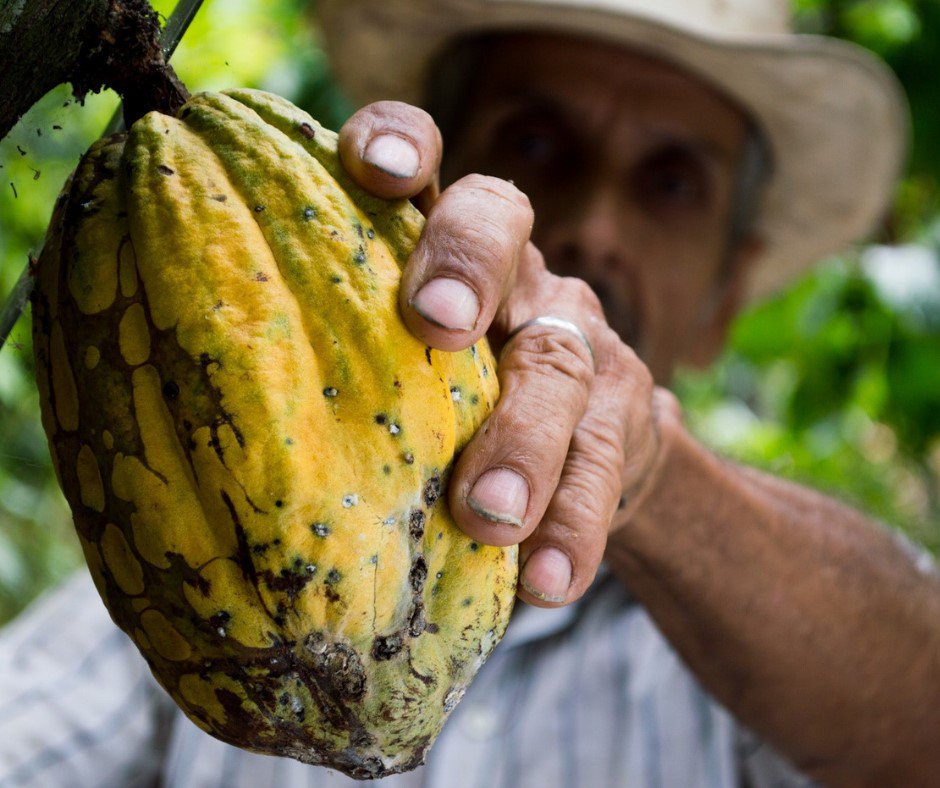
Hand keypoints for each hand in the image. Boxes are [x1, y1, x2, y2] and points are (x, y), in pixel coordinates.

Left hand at [339, 102, 674, 605]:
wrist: (589, 453)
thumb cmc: (451, 409)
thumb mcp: (399, 372)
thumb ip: (341, 367)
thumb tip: (204, 433)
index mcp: (442, 248)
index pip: (427, 165)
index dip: (403, 142)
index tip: (372, 167)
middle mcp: (515, 274)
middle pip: (501, 226)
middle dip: (467, 265)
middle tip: (438, 325)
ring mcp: (576, 339)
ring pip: (558, 365)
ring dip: (523, 440)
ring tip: (488, 516)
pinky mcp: (624, 416)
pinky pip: (605, 466)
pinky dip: (573, 526)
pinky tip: (545, 581)